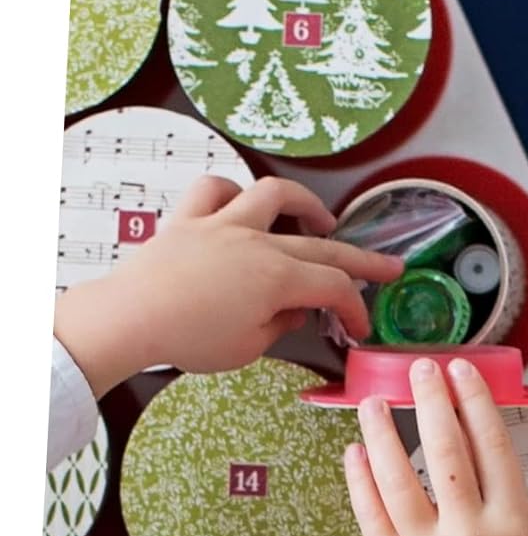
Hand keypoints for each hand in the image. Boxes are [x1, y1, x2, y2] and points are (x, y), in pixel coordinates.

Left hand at [53, 175, 403, 395]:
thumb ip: (281, 323)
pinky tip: (243, 206)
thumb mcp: (250, 346)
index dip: (356, 310)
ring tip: (321, 218)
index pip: (335, 289)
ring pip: (274, 194)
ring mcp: (223, 224)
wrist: (131, 317)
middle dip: (362, 261)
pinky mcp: (190, 219)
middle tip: (389, 268)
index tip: (359, 330)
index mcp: (277, 277)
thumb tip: (296, 309)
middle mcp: (257, 242)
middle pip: (322, 246)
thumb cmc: (189, 338)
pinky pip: (214, 190)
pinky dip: (233, 193)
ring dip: (305, 204)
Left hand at [345, 357, 527, 535]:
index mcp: (514, 527)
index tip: (463, 371)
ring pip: (400, 477)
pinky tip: (357, 452)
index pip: (493, 446)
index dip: (475, 401)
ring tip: (375, 402)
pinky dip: (361, 480)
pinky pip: (372, 515)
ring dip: (384, 431)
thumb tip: (472, 449)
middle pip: (448, 450)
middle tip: (420, 368)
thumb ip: (504, 504)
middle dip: (432, 400)